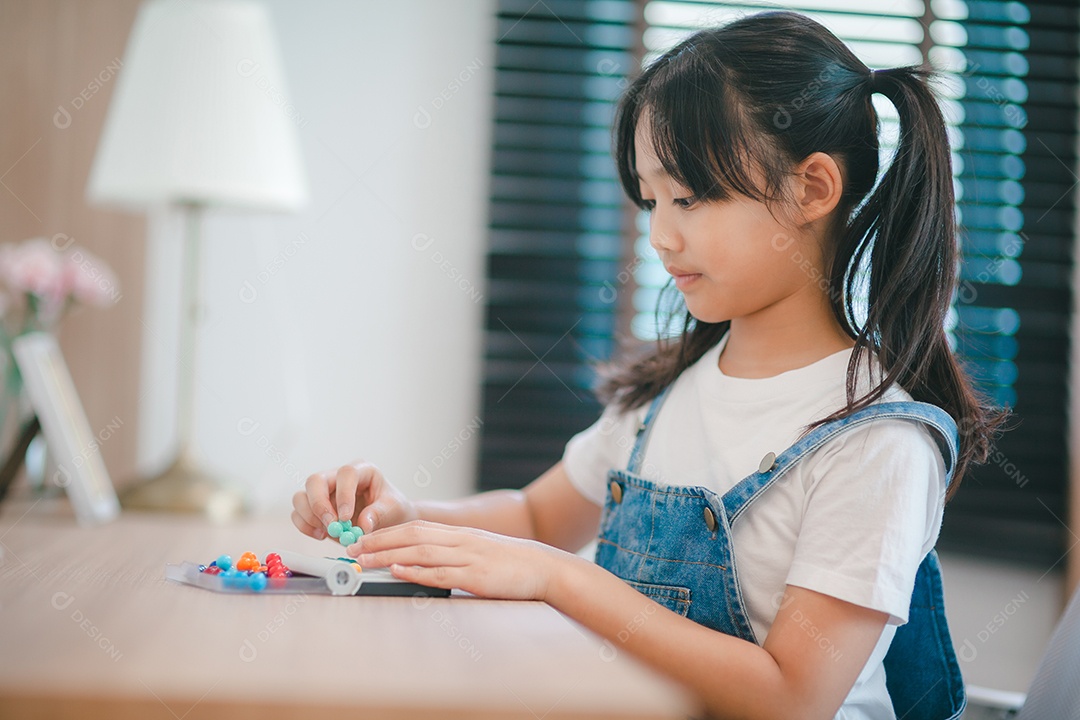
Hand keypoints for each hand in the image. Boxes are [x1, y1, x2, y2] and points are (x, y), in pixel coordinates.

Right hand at [292, 461, 417, 538]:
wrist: (388, 517)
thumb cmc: (391, 506)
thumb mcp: (393, 508)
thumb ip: (379, 514)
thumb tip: (363, 524)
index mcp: (362, 470)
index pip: (346, 474)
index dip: (344, 494)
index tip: (346, 517)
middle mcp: (338, 477)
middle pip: (316, 480)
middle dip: (319, 505)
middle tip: (331, 525)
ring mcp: (324, 491)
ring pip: (301, 496)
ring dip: (310, 517)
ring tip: (328, 532)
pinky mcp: (314, 507)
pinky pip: (298, 514)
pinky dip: (305, 526)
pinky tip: (321, 535)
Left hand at [347, 519, 566, 600]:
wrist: (543, 567)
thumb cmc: (510, 564)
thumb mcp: (479, 552)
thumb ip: (454, 555)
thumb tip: (423, 562)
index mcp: (459, 534)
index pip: (415, 527)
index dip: (386, 533)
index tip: (362, 540)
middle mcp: (459, 541)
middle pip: (411, 535)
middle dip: (378, 541)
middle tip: (351, 548)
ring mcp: (467, 557)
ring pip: (420, 551)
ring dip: (388, 554)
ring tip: (363, 559)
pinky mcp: (475, 577)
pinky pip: (440, 572)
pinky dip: (416, 570)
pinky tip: (398, 570)